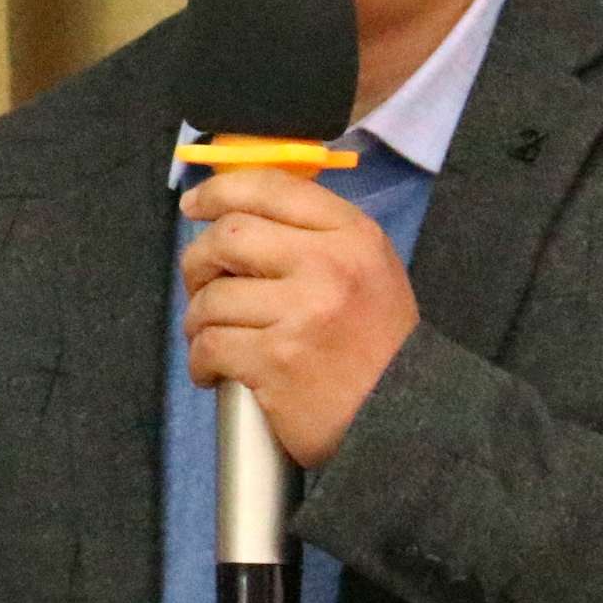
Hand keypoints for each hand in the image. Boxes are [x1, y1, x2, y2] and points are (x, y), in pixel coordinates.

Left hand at [178, 166, 417, 468]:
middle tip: (199, 284)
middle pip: (228, 236)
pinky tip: (213, 371)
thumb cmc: (378, 342)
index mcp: (352, 234)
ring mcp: (302, 313)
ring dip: (197, 319)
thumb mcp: (368, 268)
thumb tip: (238, 213)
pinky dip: (200, 360)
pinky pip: (211, 345)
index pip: (271, 188)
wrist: (408, 415)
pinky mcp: (277, 361)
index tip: (194, 205)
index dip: (219, 190)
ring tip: (210, 336)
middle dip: (198, 260)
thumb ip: (315, 235)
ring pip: (212, 297)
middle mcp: (328, 265)